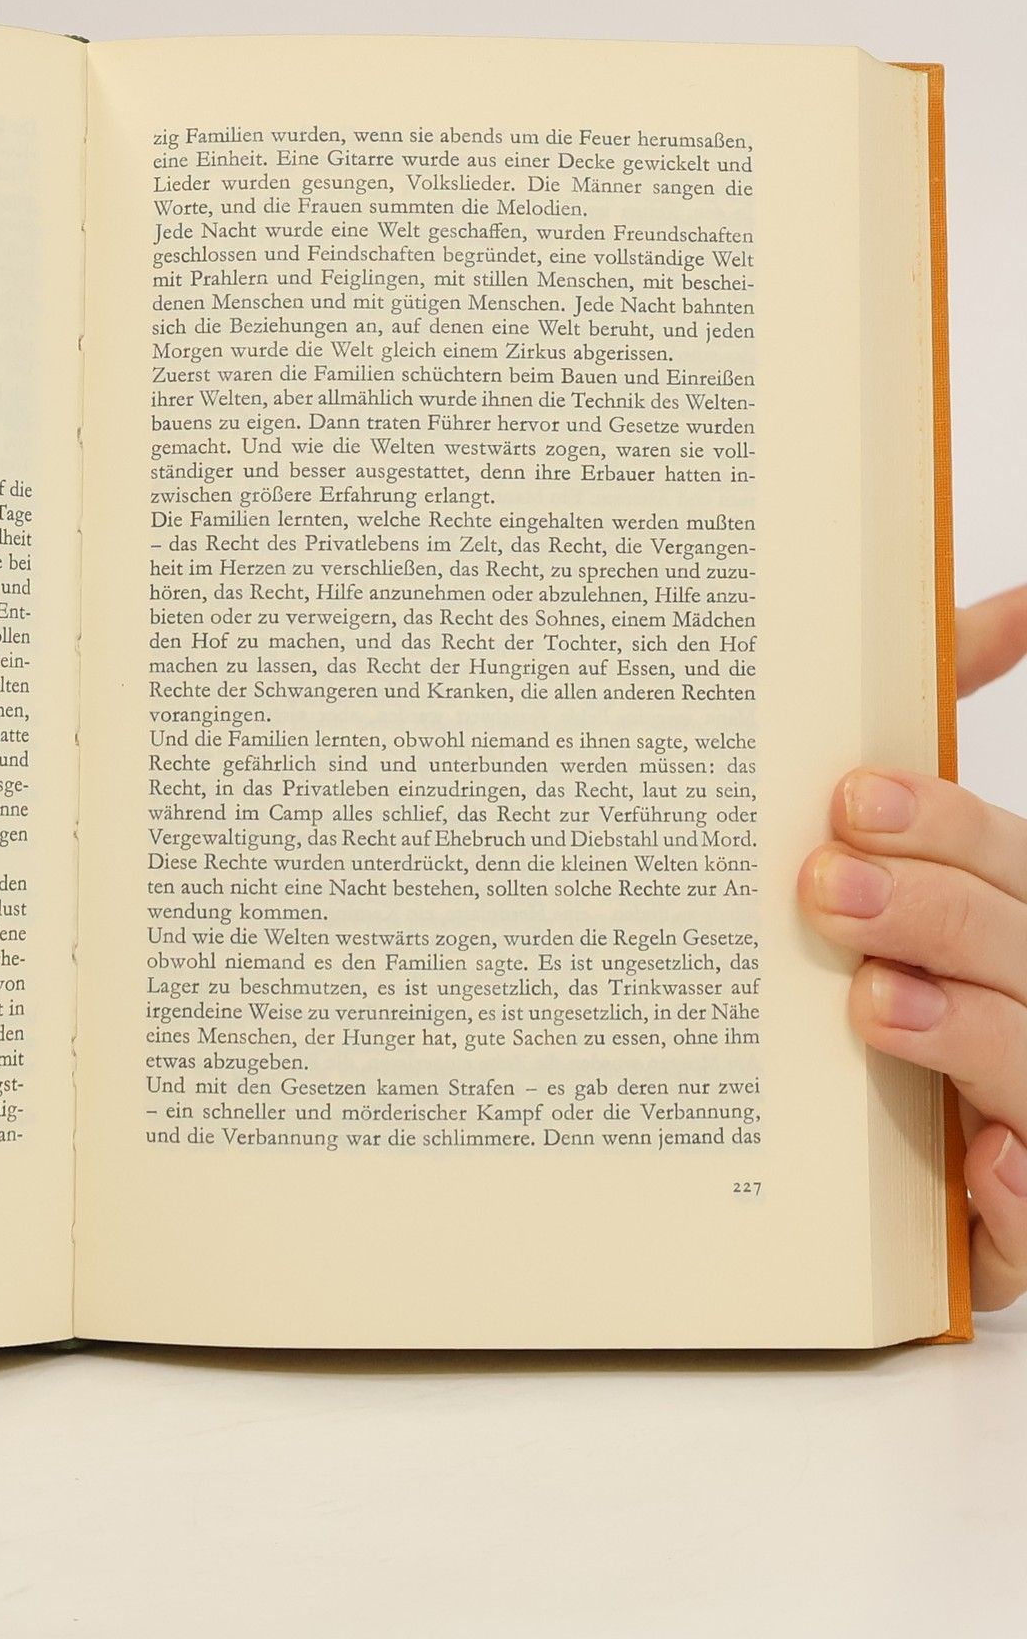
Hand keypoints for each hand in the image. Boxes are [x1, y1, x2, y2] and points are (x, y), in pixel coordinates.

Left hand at [800, 586, 1026, 1310]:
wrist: (937, 1158)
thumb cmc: (929, 982)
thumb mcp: (935, 866)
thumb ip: (951, 734)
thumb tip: (1016, 596)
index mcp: (1010, 922)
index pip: (1005, 861)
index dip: (946, 826)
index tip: (851, 796)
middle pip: (1019, 953)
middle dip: (934, 916)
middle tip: (824, 888)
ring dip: (966, 1037)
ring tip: (873, 1007)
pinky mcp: (1022, 1234)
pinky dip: (1022, 1207)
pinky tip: (980, 1173)